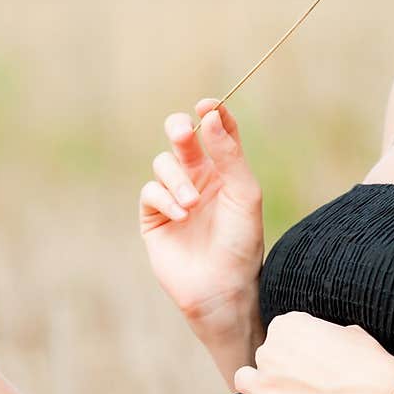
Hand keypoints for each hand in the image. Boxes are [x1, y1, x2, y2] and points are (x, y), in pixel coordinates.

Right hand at [139, 99, 264, 323]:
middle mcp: (199, 179)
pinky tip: (181, 215)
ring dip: (176, 178)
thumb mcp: (244, 193)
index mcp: (226, 171)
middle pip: (181, 137)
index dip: (212, 112)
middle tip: (184, 132)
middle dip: (179, 129)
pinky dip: (164, 199)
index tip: (208, 105)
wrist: (223, 288)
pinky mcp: (154, 217)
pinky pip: (150, 192)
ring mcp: (175, 197)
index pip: (217, 130)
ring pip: (163, 163)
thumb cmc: (242, 242)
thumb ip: (228, 154)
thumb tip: (210, 114)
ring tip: (192, 204)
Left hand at [211, 310, 393, 393]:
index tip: (306, 359)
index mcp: (288, 326)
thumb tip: (332, 342)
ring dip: (255, 387)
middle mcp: (270, 351)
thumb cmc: (368, 366)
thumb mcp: (351, 334)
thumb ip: (329, 335)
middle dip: (277, 368)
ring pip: (244, 380)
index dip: (293, 349)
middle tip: (300, 383)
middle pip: (263, 357)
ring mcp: (264, 384)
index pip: (280, 333)